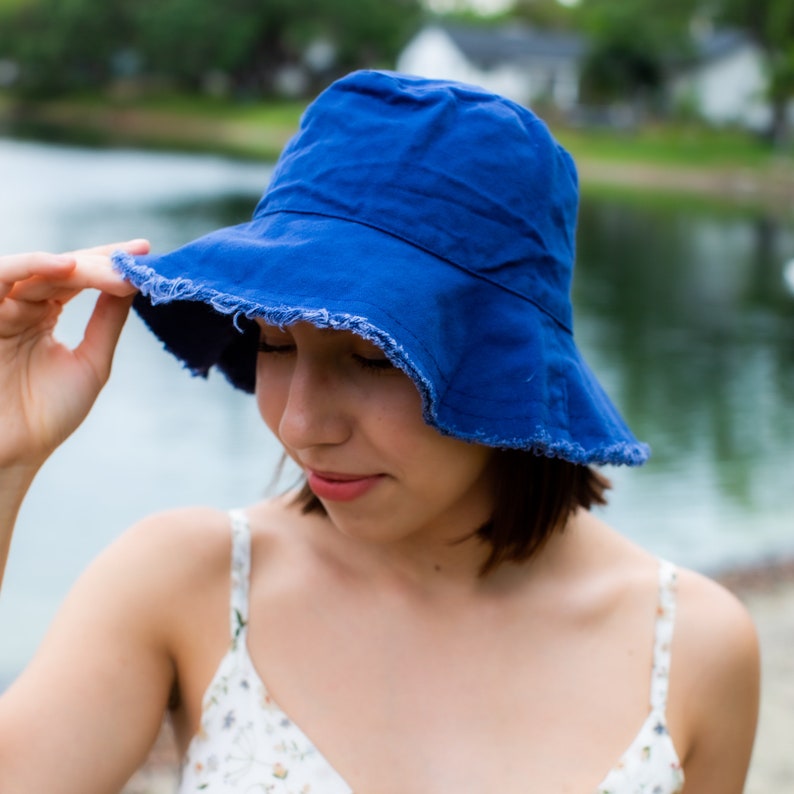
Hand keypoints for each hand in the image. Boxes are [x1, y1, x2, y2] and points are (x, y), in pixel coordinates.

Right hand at [0, 240, 148, 470]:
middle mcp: (21, 306)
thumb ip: (107, 321)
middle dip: (101, 262)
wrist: (15, 452)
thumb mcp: (91, 362)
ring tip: (110, 267)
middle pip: (62, 268)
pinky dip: (30, 266)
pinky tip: (66, 265)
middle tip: (135, 262)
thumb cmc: (49, 414)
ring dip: (76, 264)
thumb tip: (132, 284)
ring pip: (37, 270)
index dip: (108, 261)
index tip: (144, 251)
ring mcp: (0, 310)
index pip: (77, 276)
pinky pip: (0, 279)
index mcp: (44, 314)